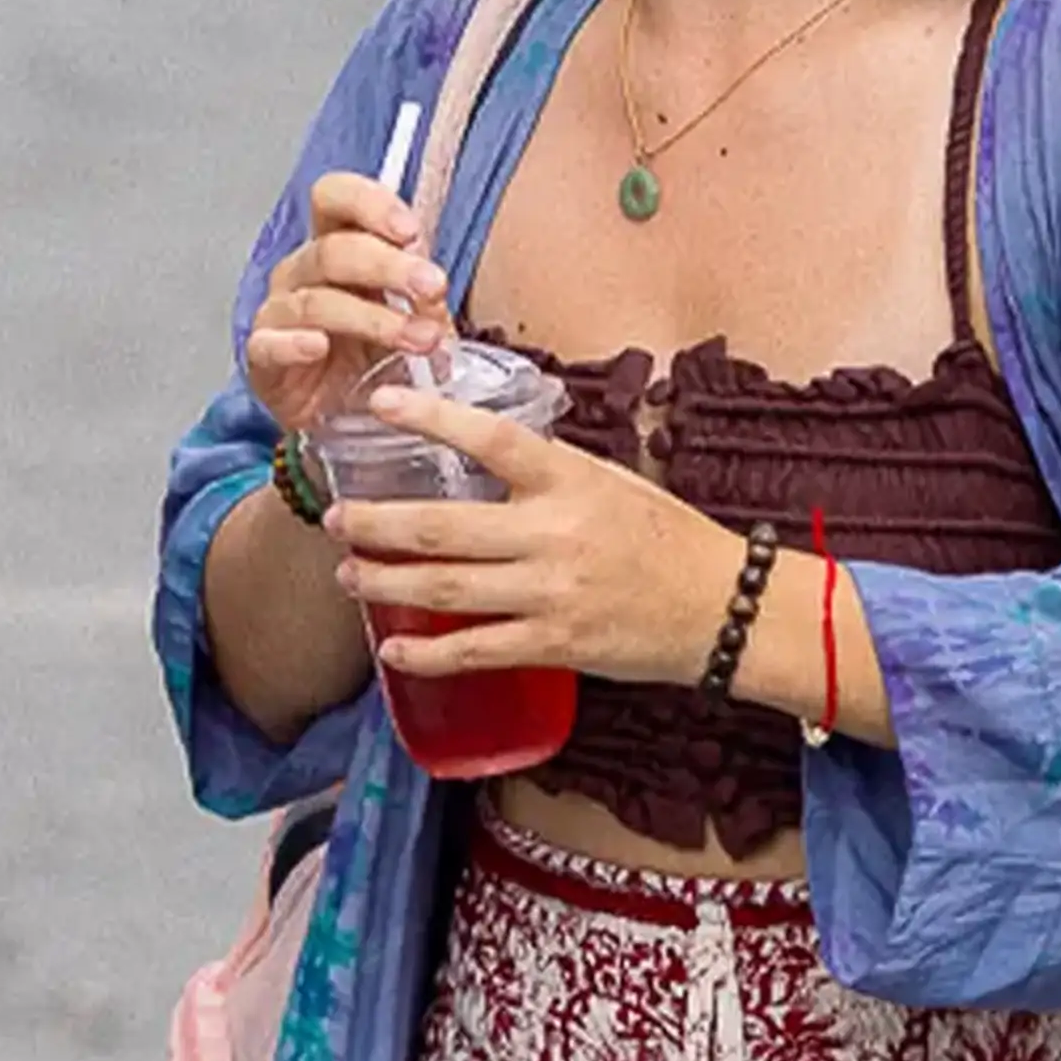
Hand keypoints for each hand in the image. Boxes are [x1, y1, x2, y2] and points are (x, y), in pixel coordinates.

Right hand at [243, 172, 450, 431]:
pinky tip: (318, 346)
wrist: (338, 413)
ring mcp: (277, 314)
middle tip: (432, 288)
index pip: (335, 198)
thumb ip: (422, 297)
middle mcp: (300, 272)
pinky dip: (293, 343)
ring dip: (374, 319)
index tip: (412, 232)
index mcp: (333, 246)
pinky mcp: (262, 359)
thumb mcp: (409, 316)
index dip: (369, 204)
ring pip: (316, 302)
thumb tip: (435, 292)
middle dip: (388, 266)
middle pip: (332, 250)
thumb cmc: (371, 352)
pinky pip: (268, 345)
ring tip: (420, 340)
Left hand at [326, 384, 743, 688]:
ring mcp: (551, 594)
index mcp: (569, 480)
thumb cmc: (666, 536)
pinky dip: (427, 655)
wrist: (724, 609)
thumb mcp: (611, 479)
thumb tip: (481, 446)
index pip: (490, 439)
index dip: (432, 418)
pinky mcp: (556, 645)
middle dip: (376, 524)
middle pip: (443, 527)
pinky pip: (476, 650)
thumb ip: (547, 468)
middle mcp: (554, 534)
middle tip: (335, 517)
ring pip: (446, 591)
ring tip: (348, 574)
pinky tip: (393, 652)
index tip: (380, 405)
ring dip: (385, 583)